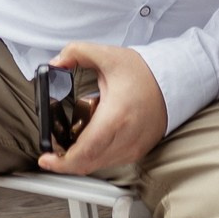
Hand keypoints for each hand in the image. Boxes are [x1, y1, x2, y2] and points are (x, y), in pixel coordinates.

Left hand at [37, 43, 167, 175]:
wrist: (173, 81)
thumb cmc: (143, 73)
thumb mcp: (107, 55)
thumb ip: (76, 52)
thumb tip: (55, 63)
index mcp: (116, 116)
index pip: (85, 151)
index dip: (61, 161)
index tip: (45, 159)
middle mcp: (126, 137)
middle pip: (88, 163)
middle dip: (64, 161)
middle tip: (52, 150)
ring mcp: (134, 148)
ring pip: (98, 165)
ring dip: (80, 159)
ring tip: (69, 143)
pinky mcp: (137, 151)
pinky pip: (110, 161)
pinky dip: (95, 156)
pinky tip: (89, 141)